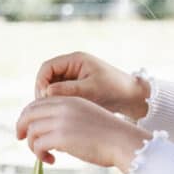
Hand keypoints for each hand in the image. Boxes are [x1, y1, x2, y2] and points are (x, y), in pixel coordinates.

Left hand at [15, 95, 153, 173]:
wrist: (122, 141)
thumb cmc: (109, 135)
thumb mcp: (86, 117)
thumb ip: (67, 119)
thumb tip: (49, 134)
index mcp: (69, 100)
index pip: (38, 102)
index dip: (28, 114)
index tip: (26, 126)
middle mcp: (63, 107)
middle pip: (29, 113)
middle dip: (21, 126)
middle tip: (20, 138)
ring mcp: (61, 121)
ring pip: (31, 131)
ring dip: (33, 145)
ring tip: (44, 155)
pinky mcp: (60, 137)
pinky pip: (38, 145)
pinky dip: (40, 155)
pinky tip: (50, 160)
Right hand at [35, 51, 149, 118]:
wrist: (132, 96)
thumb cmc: (115, 89)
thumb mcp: (91, 90)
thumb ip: (68, 90)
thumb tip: (46, 92)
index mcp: (75, 60)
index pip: (47, 67)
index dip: (41, 82)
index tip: (43, 98)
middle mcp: (72, 66)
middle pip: (46, 77)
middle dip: (42, 92)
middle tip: (45, 109)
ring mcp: (73, 77)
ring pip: (51, 87)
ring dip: (49, 99)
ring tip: (52, 113)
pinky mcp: (76, 88)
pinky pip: (60, 94)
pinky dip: (57, 103)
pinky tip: (60, 114)